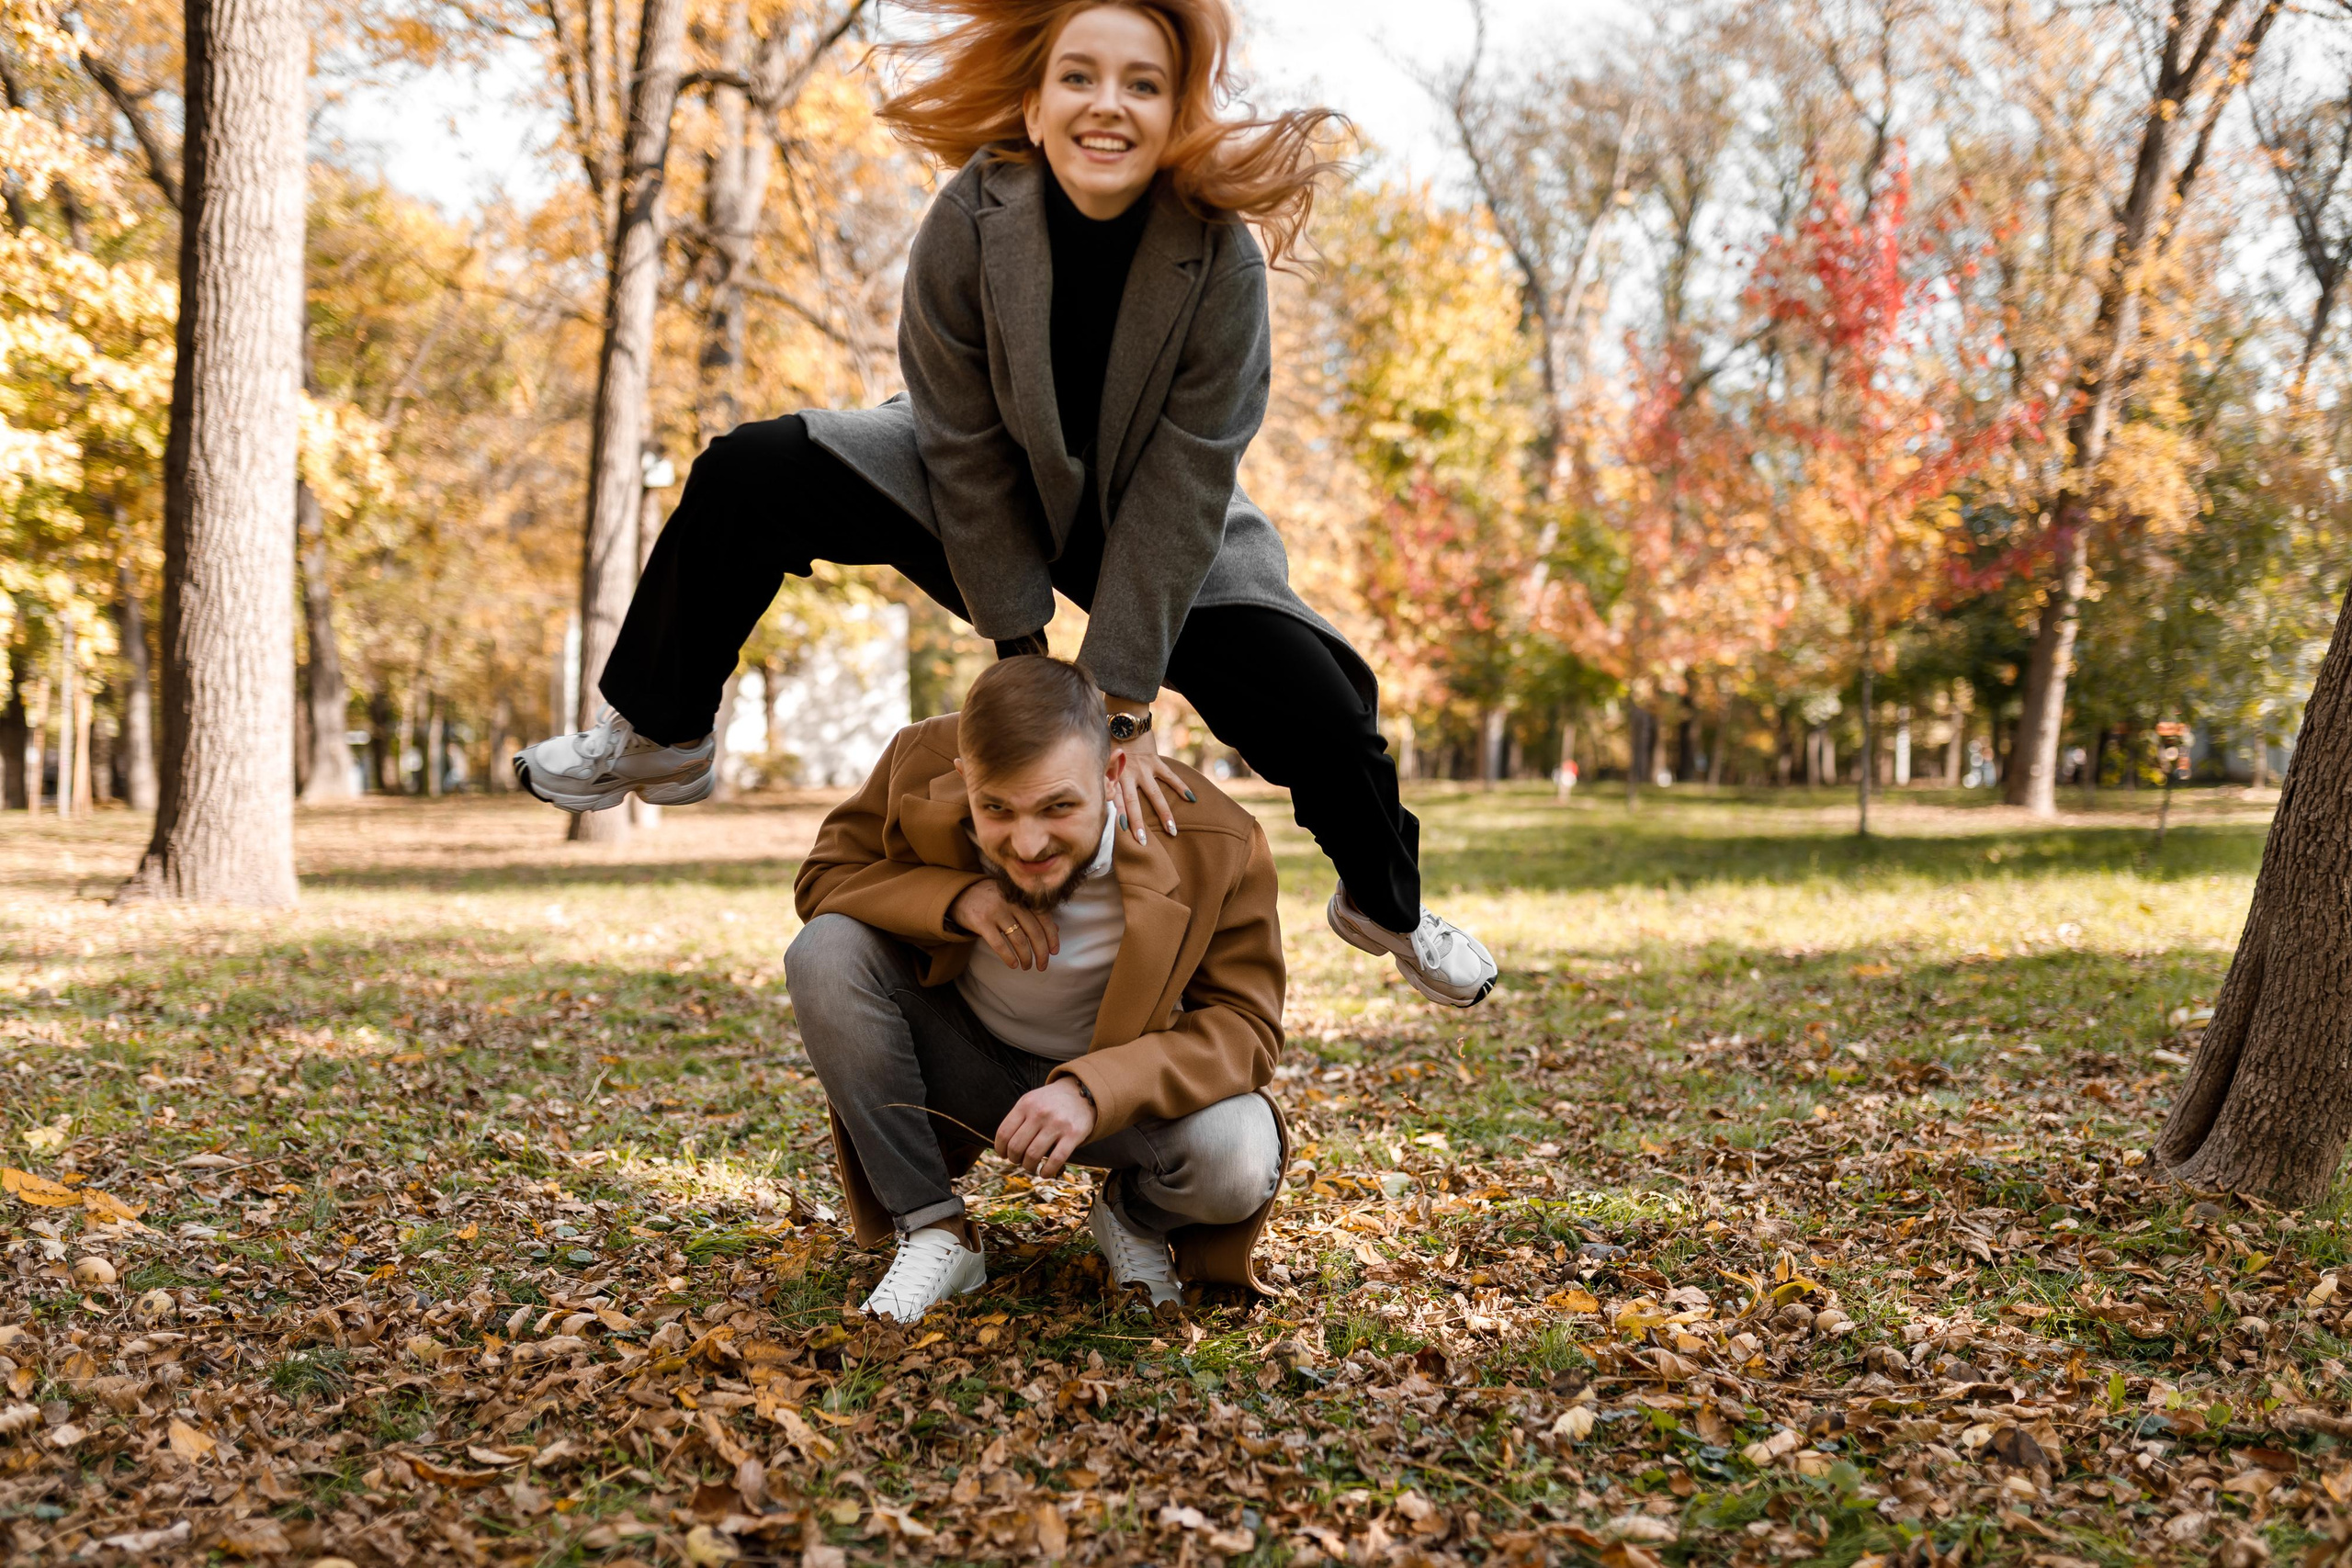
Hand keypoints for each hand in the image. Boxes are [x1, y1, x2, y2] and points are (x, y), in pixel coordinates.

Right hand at [950, 881, 1059, 969]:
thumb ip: (1032, 913)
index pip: (1044, 917)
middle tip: (1042, 965)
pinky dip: (1008, 957)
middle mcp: (1011, 902)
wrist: (959, 893)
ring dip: (1026, 957)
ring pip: (1019, 940)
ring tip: (1027, 966)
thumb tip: (1055, 929)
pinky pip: (999, 944)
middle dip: (1041, 952)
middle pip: (1034, 931)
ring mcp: (996, 911)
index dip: (1052, 936)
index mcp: (1021, 896)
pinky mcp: (981, 922)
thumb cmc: (991, 898)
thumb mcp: (1013, 900)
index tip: (1054, 951)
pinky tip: (1013, 964)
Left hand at [995, 1079, 1095, 1177]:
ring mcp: (1057, 1123)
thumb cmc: (1050, 1103)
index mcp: (1026, 1104)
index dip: (1000, 1149)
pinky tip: (1044, 1173)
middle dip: (1014, 1159)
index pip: (1004, 1133)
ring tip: (1030, 1166)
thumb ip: (1017, 1119)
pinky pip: (1055, 1159)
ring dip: (1028, 1166)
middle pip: (1016, 1147)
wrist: (1081, 1093)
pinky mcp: (1073, 1134)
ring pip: (1033, 1155)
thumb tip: (1003, 1148)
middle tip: (1018, 1160)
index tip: (1004, 1155)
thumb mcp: (1031, 1101)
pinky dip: (1046, 1171)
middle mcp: (1040, 1113)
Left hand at [1108, 714, 1193, 844]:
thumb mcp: (1103, 762)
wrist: (1124, 722)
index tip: (1122, 833)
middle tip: (1142, 842)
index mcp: (1114, 777)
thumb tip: (1103, 798)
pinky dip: (1180, 786)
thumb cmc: (1110, 744)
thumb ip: (1105, 779)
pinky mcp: (1155, 761)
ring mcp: (1143, 769)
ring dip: (1163, 813)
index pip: (1115, 801)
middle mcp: (1128, 775)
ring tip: (1172, 830)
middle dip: (1138, 823)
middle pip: (1133, 803)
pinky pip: (1169, 776)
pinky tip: (1191, 798)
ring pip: (1154, 794)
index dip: (1118, 816)